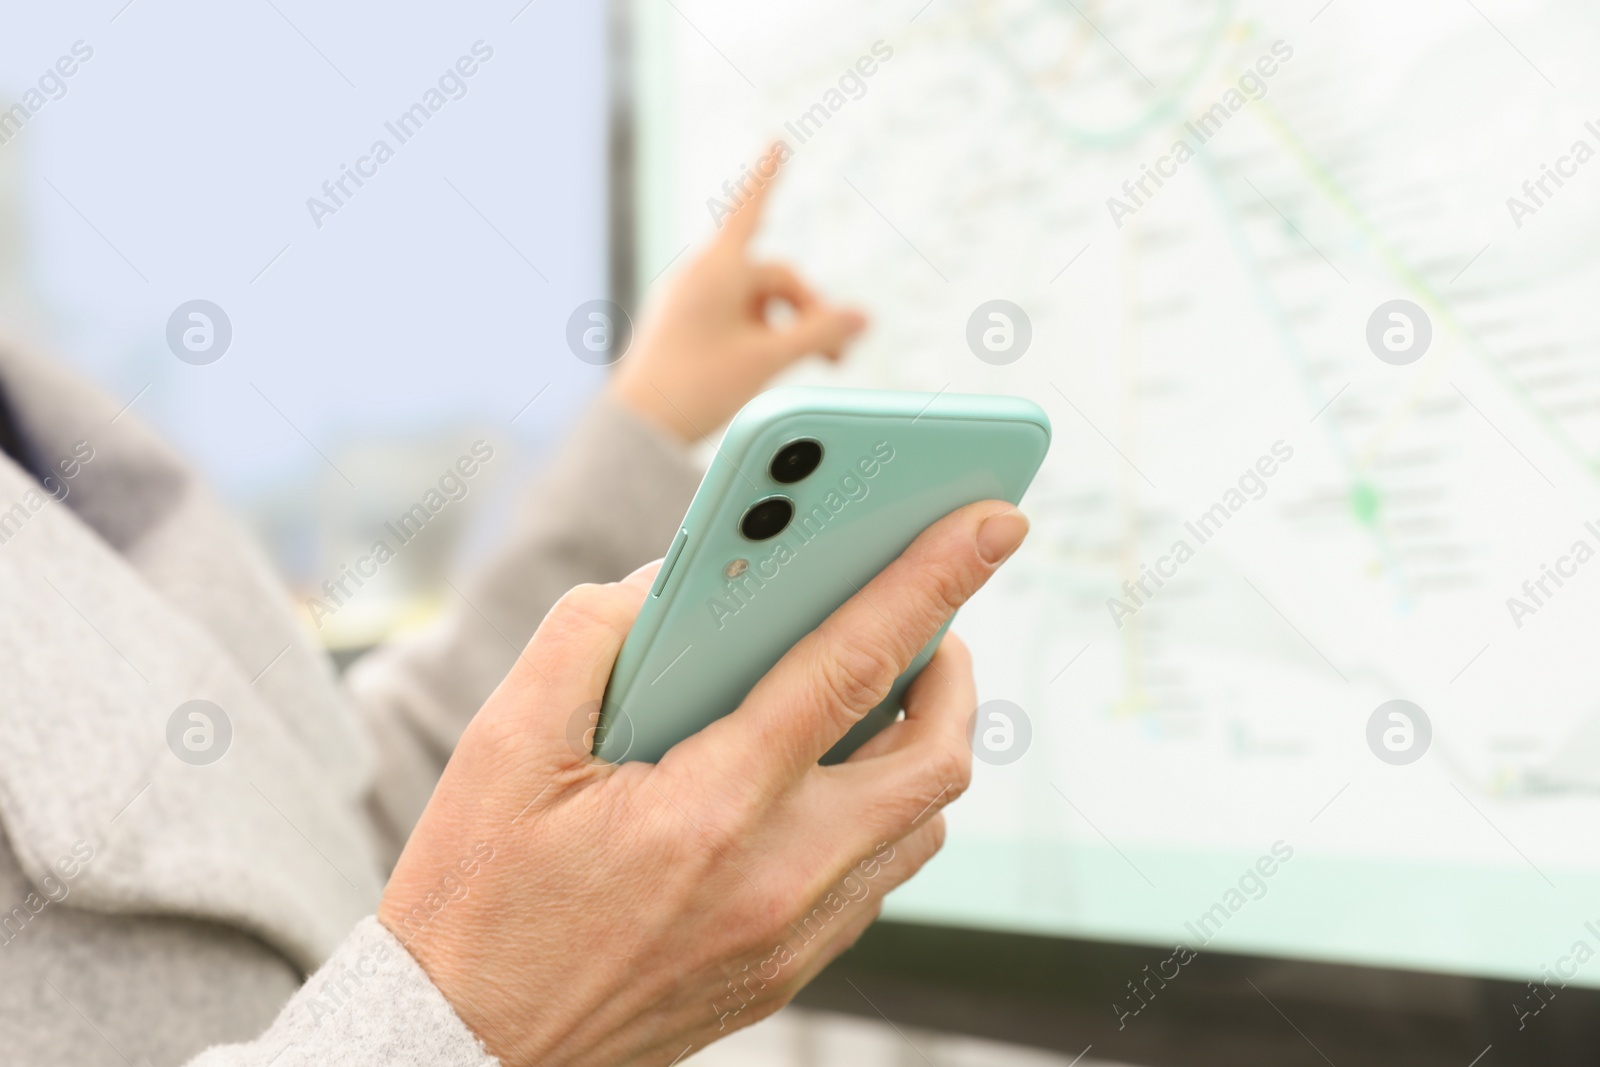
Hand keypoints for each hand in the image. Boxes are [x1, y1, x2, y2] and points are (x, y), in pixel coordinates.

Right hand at [377, 501, 1030, 1064]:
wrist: (464, 1050)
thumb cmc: (476, 899)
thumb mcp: (504, 746)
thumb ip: (589, 637)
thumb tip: (671, 580)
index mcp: (709, 810)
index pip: (852, 668)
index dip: (931, 581)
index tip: (990, 521)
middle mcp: (776, 880)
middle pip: (933, 759)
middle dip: (954, 669)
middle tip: (927, 621)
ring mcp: (790, 938)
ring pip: (920, 826)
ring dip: (922, 745)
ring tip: (882, 694)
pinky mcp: (784, 973)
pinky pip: (877, 879)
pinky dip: (880, 812)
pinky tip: (826, 778)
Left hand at [609, 145, 866, 441]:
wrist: (639, 426)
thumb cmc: (698, 386)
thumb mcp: (771, 358)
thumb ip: (822, 333)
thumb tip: (863, 316)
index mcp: (717, 268)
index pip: (751, 207)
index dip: (768, 176)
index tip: (777, 143)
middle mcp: (700, 276)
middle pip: (771, 276)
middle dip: (808, 311)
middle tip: (837, 358)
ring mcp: (688, 301)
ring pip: (754, 301)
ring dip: (786, 327)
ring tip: (801, 366)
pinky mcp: (682, 326)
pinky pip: (731, 316)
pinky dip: (759, 334)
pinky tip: (765, 367)